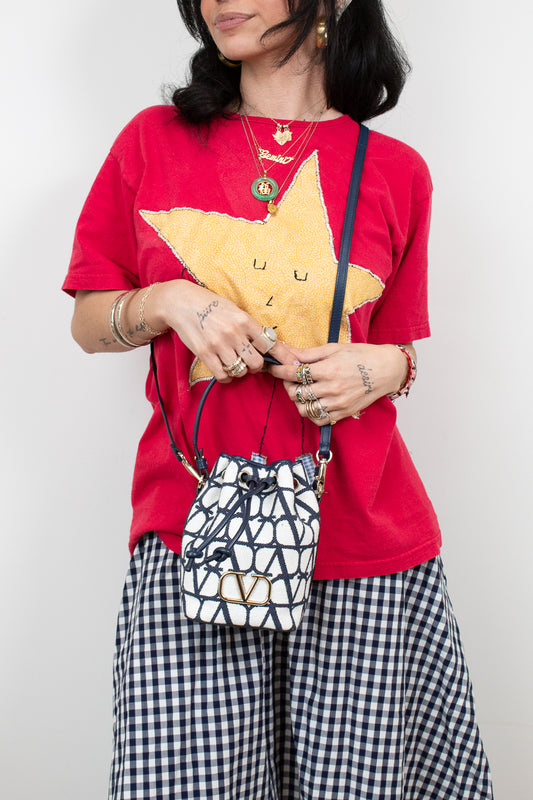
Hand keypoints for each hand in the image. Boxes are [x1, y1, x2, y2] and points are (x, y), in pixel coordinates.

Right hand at [153, 280, 297, 381]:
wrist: (181, 303)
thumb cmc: (210, 306)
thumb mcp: (234, 310)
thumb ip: (250, 326)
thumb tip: (271, 343)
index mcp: (244, 320)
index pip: (269, 343)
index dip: (282, 356)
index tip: (291, 364)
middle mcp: (233, 333)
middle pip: (256, 362)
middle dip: (256, 366)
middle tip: (250, 361)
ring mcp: (218, 344)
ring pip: (240, 371)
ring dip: (240, 371)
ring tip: (234, 362)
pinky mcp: (205, 353)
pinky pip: (222, 375)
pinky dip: (226, 377)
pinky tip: (225, 370)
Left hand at [267, 342, 411, 424]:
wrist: (386, 370)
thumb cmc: (361, 356)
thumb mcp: (334, 349)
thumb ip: (308, 354)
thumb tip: (286, 351)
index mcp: (328, 369)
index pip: (294, 373)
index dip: (279, 370)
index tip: (273, 368)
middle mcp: (332, 388)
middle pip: (296, 393)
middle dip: (288, 385)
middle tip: (291, 378)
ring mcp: (337, 403)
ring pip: (304, 409)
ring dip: (298, 400)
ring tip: (303, 390)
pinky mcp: (343, 413)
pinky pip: (318, 419)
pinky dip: (311, 412)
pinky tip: (314, 401)